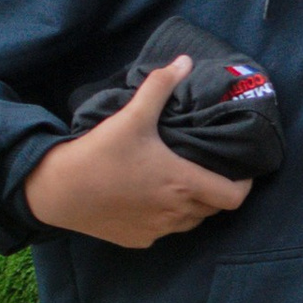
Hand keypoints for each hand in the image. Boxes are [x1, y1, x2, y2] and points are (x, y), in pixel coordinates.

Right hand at [21, 56, 253, 249]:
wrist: (58, 190)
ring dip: (194, 206)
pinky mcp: (137, 240)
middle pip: (214, 209)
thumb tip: (184, 61)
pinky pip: (164, 231)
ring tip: (184, 182)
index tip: (241, 171)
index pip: (234, 197)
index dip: (244, 185)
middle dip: (218, 191)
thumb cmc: (100, 154)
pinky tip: (153, 199)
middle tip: (210, 169)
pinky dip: (167, 218)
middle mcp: (175, 214)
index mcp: (182, 184)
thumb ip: (160, 86)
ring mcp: (156, 231)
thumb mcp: (132, 116)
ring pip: (190, 222)